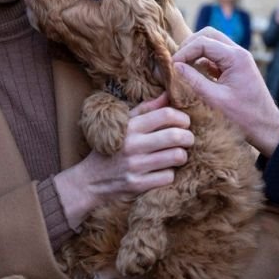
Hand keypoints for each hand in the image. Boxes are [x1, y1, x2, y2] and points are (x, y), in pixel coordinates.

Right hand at [55, 93, 194, 227]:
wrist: (89, 181)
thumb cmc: (111, 148)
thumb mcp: (123, 124)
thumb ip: (146, 109)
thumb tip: (167, 94)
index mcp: (130, 126)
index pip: (166, 114)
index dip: (182, 118)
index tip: (184, 123)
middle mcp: (133, 144)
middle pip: (176, 136)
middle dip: (189, 137)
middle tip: (187, 140)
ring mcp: (136, 166)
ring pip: (177, 157)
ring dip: (182, 156)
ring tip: (177, 155)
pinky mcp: (138, 184)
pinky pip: (168, 177)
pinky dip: (170, 174)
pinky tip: (163, 171)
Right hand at [172, 27, 278, 156]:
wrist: (266, 125)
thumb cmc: (244, 115)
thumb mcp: (215, 99)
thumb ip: (194, 80)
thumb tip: (175, 66)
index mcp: (236, 57)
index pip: (203, 42)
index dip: (184, 52)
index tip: (172, 65)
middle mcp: (239, 52)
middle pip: (208, 35)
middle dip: (190, 45)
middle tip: (177, 61)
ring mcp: (238, 58)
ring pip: (212, 42)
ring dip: (196, 51)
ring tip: (183, 66)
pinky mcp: (236, 66)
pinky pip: (216, 54)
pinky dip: (203, 59)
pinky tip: (194, 72)